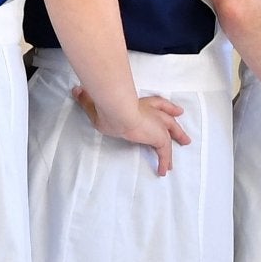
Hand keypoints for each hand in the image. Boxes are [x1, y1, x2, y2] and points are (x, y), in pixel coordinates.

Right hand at [72, 88, 191, 176]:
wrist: (118, 110)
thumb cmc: (108, 107)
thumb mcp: (95, 105)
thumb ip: (87, 100)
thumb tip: (76, 90)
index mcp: (142, 104)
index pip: (158, 104)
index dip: (168, 107)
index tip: (177, 111)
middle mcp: (153, 113)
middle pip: (170, 119)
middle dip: (176, 127)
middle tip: (184, 135)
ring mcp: (158, 125)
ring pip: (171, 135)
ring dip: (177, 141)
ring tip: (179, 153)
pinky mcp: (159, 138)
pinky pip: (165, 153)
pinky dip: (165, 161)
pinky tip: (164, 171)